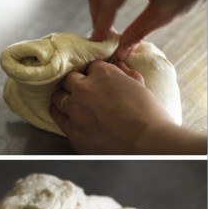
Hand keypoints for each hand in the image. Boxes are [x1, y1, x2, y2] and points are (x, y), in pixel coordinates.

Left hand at [50, 57, 171, 152]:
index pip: (90, 67)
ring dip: (64, 97)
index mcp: (103, 73)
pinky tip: (62, 113)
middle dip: (76, 83)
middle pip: (70, 79)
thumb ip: (124, 73)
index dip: (94, 74)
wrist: (148, 143)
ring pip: (59, 97)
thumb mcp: (139, 84)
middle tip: (82, 90)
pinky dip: (59, 114)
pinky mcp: (74, 131)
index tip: (96, 80)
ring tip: (70, 101)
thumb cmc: (149, 114)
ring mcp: (77, 110)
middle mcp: (85, 89)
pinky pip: (58, 118)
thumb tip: (118, 65)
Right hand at [87, 0, 206, 51]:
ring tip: (107, 31)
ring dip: (101, 9)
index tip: (98, 45)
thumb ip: (138, 32)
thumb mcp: (163, 14)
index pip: (107, 1)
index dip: (101, 25)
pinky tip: (113, 16)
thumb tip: (120, 52)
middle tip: (102, 39)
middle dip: (97, 17)